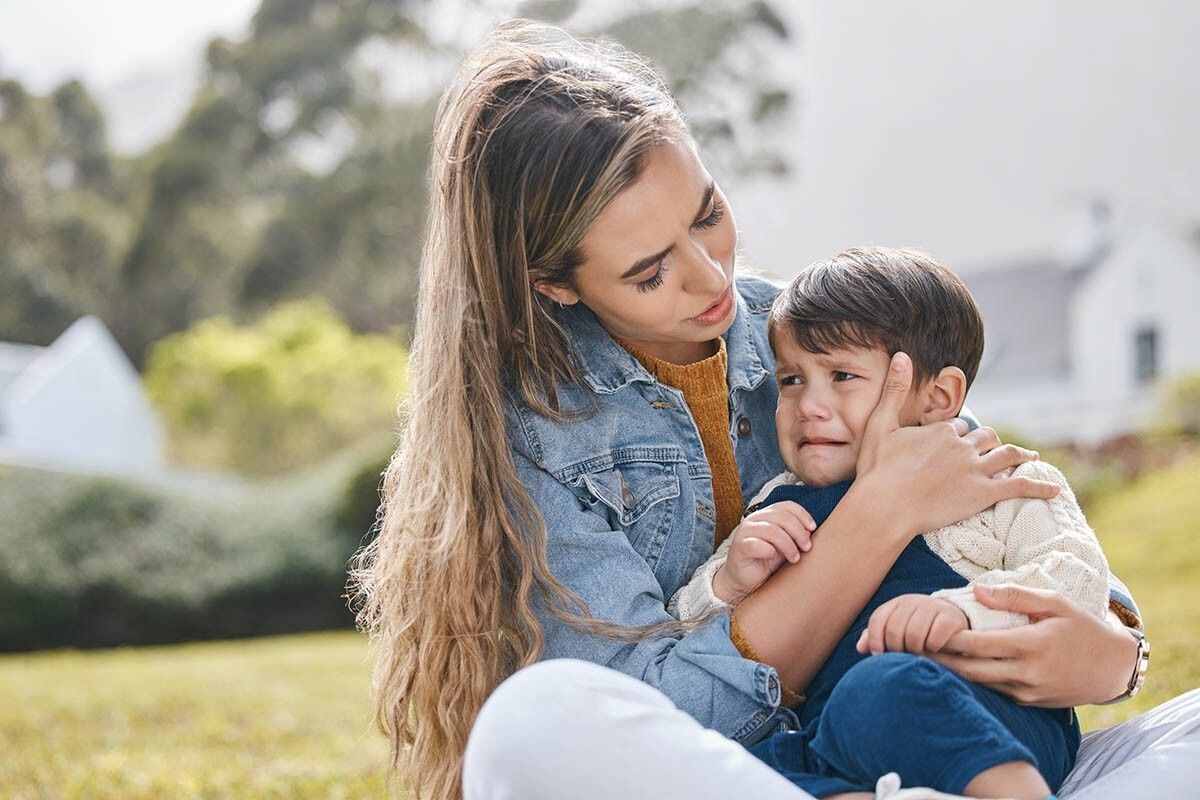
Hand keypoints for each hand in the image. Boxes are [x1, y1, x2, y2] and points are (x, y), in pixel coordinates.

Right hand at [711, 502, 815, 603]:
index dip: (802, 515)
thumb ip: (796, 535)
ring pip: (771, 530)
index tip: (812, 529)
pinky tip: (773, 557)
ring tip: (795, 558)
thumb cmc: (767, 561)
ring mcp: (744, 532)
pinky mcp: (739, 547)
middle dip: (799, 532)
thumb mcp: (786, 546)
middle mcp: (754, 519)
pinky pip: (756, 544)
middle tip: (807, 547)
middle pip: (782, 516)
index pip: (787, 506)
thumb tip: (812, 530)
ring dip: (788, 545)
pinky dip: (768, 551)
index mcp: (766, 515)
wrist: (745, 580)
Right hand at [854, 352, 1059, 539]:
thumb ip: (895, 389)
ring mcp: (975, 470)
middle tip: (993, 449)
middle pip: (985, 438)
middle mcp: (962, 446)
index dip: (957, 434)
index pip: (958, 426)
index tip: (955, 441)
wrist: (884, 506)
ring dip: (1019, 455)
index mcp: (940, 430)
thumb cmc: (876, 469)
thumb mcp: (879, 423)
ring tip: (1029, 457)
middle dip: (989, 442)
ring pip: (1006, 456)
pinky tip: (1054, 489)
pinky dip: (1039, 487)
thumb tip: (903, 354)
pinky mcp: (983, 494)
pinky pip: (1019, 486)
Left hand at [856, 594, 968, 655]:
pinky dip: (932, 648)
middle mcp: (912, 601)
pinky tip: (934, 650)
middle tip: (903, 657)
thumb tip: (860, 648)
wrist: (952, 619)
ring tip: (917, 654)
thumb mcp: (897, 629)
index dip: (875, 640)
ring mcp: (932, 607)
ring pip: (914, 635)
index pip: (878, 620)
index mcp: (896, 604)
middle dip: (896, 648)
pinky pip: (935, 638)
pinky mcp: (950, 617)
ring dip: (914, 650)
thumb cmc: (918, 628)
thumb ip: (877, 636)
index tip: (879, 655)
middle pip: (895, 630)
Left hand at [925, 584, 1138, 706]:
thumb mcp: (1054, 603)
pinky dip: (974, 681)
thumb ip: (1014, 596)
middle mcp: (1026, 673)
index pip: (977, 644)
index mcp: (1030, 646)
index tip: (926, 627)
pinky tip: (956, 669)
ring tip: (924, 657)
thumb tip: (976, 591)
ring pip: (979, 684)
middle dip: (940, 660)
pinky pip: (995, 692)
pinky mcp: (1030, 703)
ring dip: (952, 672)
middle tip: (912, 647)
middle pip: (970, 669)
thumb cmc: (1082, 627)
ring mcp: (1028, 692)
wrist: (1113, 667)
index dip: (948, 638)